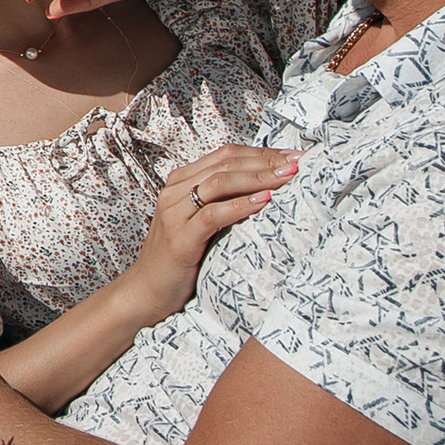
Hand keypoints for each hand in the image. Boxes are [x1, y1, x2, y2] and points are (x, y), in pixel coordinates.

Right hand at [122, 141, 297, 325]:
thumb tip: (270, 190)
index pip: (226, 155)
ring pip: (219, 182)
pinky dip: (240, 205)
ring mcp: (174, 213)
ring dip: (257, 178)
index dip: (262, 152)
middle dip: (266, 161)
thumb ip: (224, 203)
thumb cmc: (181, 259)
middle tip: (298, 163)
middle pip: (226, 163)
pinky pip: (212, 214)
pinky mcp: (179, 238)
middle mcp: (175, 191)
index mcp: (181, 182)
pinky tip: (264, 202)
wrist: (147, 292)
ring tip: (286, 178)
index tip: (294, 155)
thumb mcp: (203, 223)